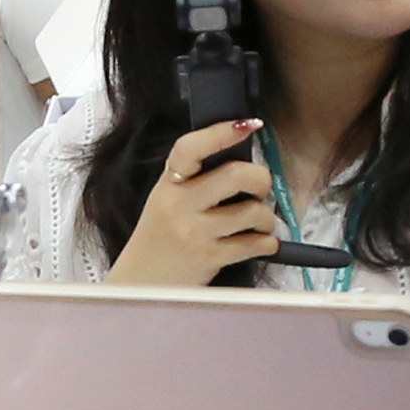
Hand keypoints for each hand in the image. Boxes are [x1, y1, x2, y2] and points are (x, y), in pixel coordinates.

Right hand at [108, 117, 280, 284]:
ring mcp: (195, 233)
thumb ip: (194, 181)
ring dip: (266, 217)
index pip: (190, 148)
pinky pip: (255, 244)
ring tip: (260, 221)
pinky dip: (267, 243)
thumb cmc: (160, 240)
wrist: (142, 285)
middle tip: (261, 188)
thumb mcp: (165, 202)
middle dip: (261, 179)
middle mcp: (180, 205)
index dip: (221, 132)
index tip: (248, 125)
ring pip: (252, 212)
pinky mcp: (211, 259)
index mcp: (168, 184)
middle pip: (235, 175)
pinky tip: (261, 242)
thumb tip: (242, 164)